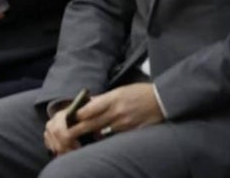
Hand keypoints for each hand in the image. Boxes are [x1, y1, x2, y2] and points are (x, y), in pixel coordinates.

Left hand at [44, 84, 163, 155]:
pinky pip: (115, 136)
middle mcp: (117, 112)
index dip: (79, 114)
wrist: (162, 100)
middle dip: (79, 129)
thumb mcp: (120, 91)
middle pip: (93, 123)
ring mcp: (124, 123)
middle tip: (68, 133)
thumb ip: (104, 98)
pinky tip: (102, 137)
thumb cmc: (140, 93)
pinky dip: (107, 136)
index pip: (91, 108)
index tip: (69, 117)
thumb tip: (88, 102)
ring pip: (103, 131)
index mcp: (113, 98)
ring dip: (93, 134)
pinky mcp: (131, 131)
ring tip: (82, 136)